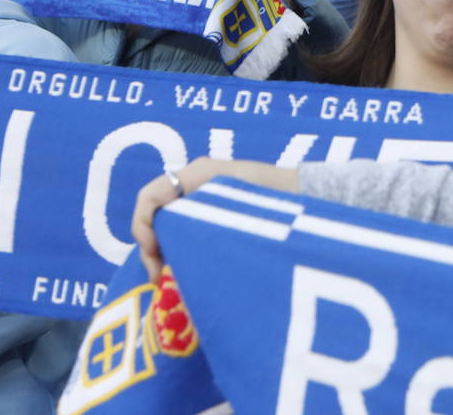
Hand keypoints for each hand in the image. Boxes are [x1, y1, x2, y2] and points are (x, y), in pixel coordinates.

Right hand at [132, 157, 296, 281]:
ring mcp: (204, 195)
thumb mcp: (238, 210)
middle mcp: (196, 181)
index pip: (149, 196)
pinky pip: (186, 228)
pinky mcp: (213, 211)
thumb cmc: (280, 198)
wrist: (310, 194)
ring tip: (171, 278)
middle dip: (151, 246)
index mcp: (199, 173)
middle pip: (155, 214)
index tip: (154, 255)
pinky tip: (189, 269)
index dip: (142, 226)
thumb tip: (163, 250)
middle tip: (159, 278)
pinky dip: (181, 247)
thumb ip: (202, 223)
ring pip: (168, 224)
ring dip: (165, 250)